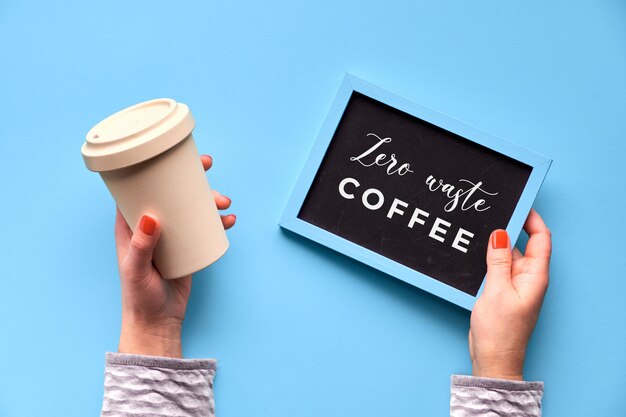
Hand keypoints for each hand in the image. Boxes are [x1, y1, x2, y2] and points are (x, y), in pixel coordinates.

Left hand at [114, 155, 235, 357]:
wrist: (157, 323)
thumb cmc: (139, 297)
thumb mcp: (136, 271)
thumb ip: (142, 246)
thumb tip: (152, 217)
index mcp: (132, 225)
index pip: (141, 188)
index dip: (155, 169)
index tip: (174, 157)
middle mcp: (152, 226)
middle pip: (172, 193)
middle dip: (191, 179)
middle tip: (208, 170)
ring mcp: (172, 237)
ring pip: (191, 208)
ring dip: (209, 199)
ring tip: (224, 203)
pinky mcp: (189, 248)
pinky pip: (205, 228)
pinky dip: (219, 221)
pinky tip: (230, 221)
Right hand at [469, 209, 550, 379]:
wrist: (493, 358)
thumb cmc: (500, 331)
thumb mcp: (496, 291)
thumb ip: (498, 260)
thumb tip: (500, 234)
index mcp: (535, 276)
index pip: (541, 239)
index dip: (532, 219)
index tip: (518, 204)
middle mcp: (528, 278)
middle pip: (522, 244)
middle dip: (508, 228)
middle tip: (491, 214)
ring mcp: (514, 285)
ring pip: (506, 256)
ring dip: (495, 246)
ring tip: (478, 233)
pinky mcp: (502, 291)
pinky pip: (497, 268)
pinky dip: (487, 260)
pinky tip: (474, 256)